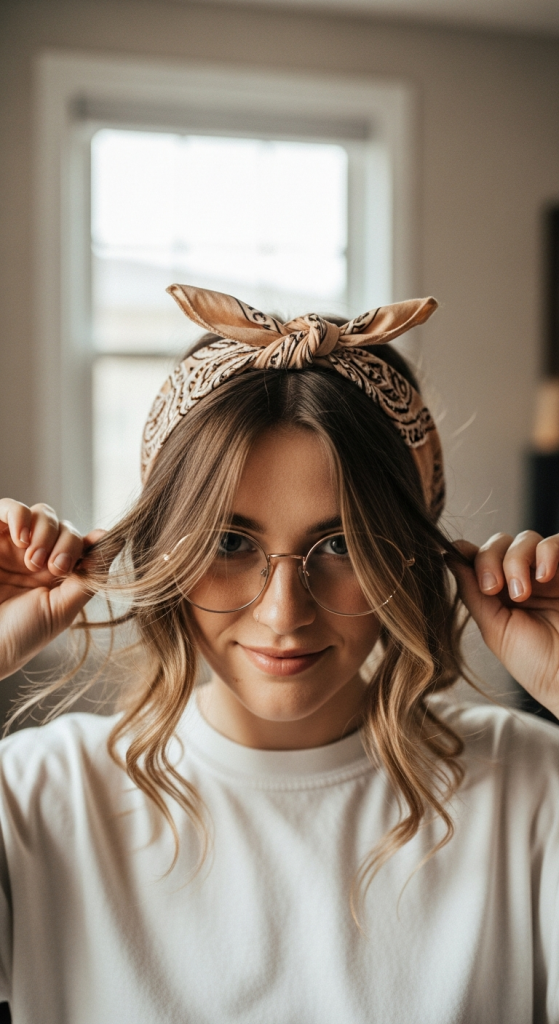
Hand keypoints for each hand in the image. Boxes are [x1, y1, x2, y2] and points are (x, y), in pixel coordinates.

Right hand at [0, 499, 102, 680]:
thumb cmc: (21, 634)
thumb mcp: (62, 609)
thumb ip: (88, 578)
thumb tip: (116, 542)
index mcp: (60, 574)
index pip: (83, 543)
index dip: (92, 541)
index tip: (95, 546)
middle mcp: (39, 555)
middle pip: (65, 526)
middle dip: (66, 543)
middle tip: (55, 569)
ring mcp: (14, 544)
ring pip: (42, 513)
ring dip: (45, 532)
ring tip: (33, 562)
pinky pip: (8, 507)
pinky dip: (20, 515)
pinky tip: (21, 539)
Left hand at [450, 530, 558, 716]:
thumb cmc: (536, 664)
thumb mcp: (494, 628)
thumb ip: (472, 592)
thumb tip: (448, 557)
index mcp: (500, 593)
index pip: (479, 557)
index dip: (467, 553)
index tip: (456, 557)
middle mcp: (524, 578)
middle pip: (499, 543)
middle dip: (489, 559)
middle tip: (492, 588)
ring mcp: (548, 573)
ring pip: (525, 539)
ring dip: (515, 560)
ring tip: (521, 594)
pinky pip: (555, 542)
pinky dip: (546, 553)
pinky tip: (543, 577)